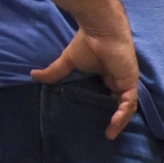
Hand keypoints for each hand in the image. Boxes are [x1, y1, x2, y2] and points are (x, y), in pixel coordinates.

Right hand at [31, 13, 137, 139]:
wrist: (99, 29)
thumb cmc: (87, 42)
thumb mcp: (68, 62)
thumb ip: (54, 72)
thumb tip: (33, 76)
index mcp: (110, 77)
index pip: (113, 98)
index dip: (110, 111)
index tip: (101, 124)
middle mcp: (120, 81)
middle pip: (123, 105)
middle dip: (118, 120)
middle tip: (109, 134)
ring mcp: (127, 81)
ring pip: (128, 106)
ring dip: (121, 121)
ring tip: (111, 133)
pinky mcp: (129, 80)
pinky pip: (130, 101)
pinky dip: (123, 113)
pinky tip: (115, 122)